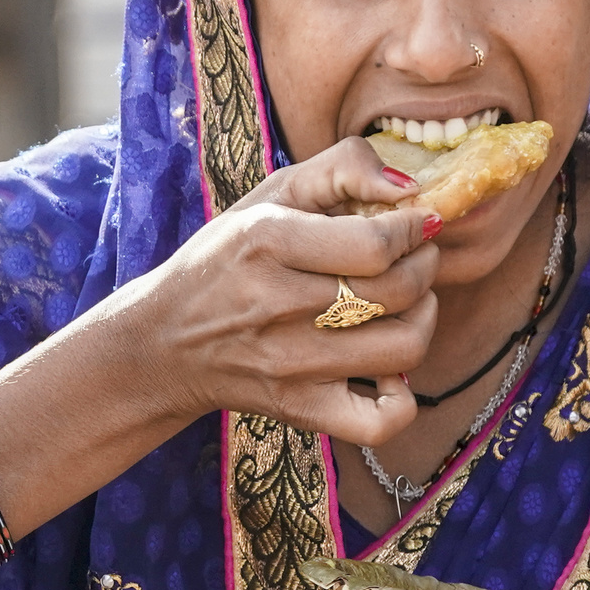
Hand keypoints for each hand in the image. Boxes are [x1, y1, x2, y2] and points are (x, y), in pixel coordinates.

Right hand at [129, 137, 439, 445]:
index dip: (413, 230)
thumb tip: (409, 188)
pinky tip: (388, 370)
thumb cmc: (227, 258)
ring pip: (403, 348)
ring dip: (423, 318)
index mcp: (267, 240)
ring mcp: (290, 365)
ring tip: (408, 303)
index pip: (377, 243)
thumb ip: (343, 166)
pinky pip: (378, 422)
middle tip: (415, 256)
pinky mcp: (300, 410)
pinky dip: (401, 399)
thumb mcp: (272, 192)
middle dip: (425, 265)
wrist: (165, 342)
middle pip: (397, 291)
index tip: (415, 224)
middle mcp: (277, 304)